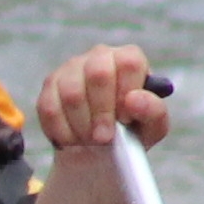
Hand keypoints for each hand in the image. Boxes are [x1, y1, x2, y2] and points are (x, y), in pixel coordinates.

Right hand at [34, 42, 162, 155]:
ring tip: (90, 141)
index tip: (125, 120)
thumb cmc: (132, 130)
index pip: (129, 63)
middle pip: (98, 74)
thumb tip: (134, 99)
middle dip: (101, 113)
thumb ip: (153, 112)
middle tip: (104, 138)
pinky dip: (62, 131)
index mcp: (129, 58)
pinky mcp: (51, 84)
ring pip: (72, 93)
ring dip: (81, 126)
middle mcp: (100, 55)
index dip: (126, 93)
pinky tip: (72, 140)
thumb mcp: (152, 127)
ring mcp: (72, 67)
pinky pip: (50, 107)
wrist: (100, 147)